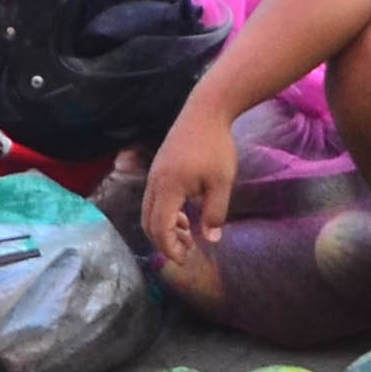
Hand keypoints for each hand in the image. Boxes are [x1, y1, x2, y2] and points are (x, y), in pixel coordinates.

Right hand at [142, 106, 238, 281]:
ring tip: (187, 235)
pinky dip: (164, 214)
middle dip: (164, 242)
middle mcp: (154, 183)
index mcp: (168, 188)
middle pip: (148, 223)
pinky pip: (153, 199)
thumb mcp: (222, 183)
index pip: (160, 228)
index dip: (170, 249)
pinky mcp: (157, 169)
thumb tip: (210, 241)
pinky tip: (184, 216)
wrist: (205, 111)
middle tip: (186, 252)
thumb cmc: (216, 147)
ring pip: (148, 212)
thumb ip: (215, 214)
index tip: (186, 260)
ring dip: (163, 228)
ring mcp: (153, 175)